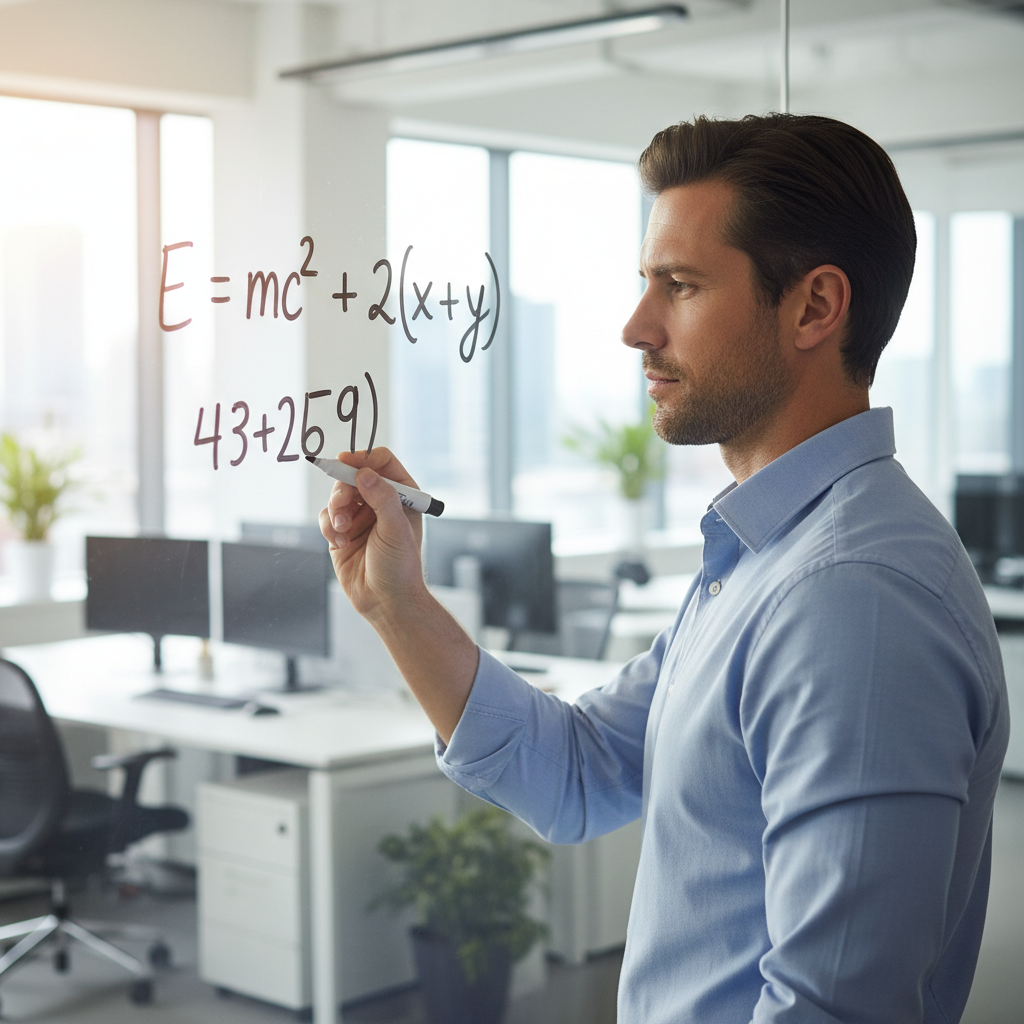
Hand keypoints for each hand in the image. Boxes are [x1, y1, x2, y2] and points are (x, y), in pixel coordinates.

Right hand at [318, 448, 427, 619]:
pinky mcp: (341, 533)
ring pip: (337, 496)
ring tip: (343, 531)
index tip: (346, 461)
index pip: (382, 463)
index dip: (364, 458)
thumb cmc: (400, 568)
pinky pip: (326, 517)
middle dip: (344, 490)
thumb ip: (382, 498)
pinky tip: (340, 542)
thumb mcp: (396, 530)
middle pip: (354, 476)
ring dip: (336, 511)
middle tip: (342, 505)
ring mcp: (360, 517)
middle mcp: (380, 503)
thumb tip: (365, 472)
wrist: (386, 603)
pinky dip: (329, 527)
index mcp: (402, 496)